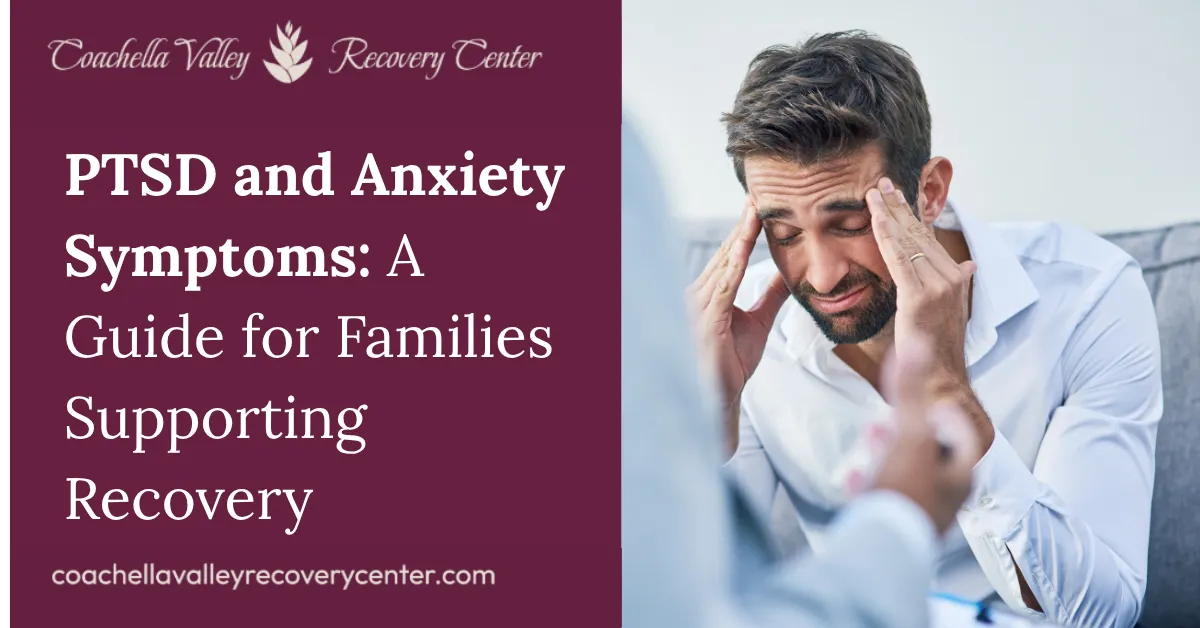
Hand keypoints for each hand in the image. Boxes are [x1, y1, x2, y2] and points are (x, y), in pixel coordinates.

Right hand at [687, 198, 788, 453]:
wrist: (717, 399)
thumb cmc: (730, 365)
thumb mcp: (758, 323)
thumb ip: (769, 297)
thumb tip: (785, 275)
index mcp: (710, 294)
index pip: (731, 256)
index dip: (745, 231)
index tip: (758, 206)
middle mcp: (699, 294)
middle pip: (725, 253)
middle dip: (742, 225)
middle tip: (756, 196)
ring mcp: (699, 305)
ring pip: (723, 264)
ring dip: (739, 238)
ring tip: (753, 213)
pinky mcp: (706, 319)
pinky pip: (722, 287)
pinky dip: (734, 265)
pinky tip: (744, 248)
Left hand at [865, 180, 975, 403]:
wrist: (942, 380)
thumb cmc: (940, 349)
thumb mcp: (950, 310)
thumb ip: (954, 284)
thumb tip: (970, 266)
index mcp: (956, 278)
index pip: (930, 239)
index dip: (913, 216)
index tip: (898, 195)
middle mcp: (952, 277)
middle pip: (919, 234)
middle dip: (899, 207)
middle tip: (882, 184)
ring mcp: (938, 286)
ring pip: (909, 242)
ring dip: (889, 215)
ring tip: (873, 193)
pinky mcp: (919, 297)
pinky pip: (899, 259)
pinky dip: (887, 236)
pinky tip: (876, 219)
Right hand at [868, 337, 978, 533]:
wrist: (884, 543)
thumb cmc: (903, 488)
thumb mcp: (908, 432)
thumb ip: (910, 390)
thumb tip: (915, 347)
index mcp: (959, 472)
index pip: (962, 435)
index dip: (947, 414)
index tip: (930, 402)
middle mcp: (949, 496)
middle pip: (936, 455)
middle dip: (912, 432)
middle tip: (896, 420)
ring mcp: (925, 514)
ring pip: (912, 476)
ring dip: (892, 454)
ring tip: (873, 440)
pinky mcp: (899, 527)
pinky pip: (889, 498)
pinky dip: (874, 482)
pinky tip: (856, 478)